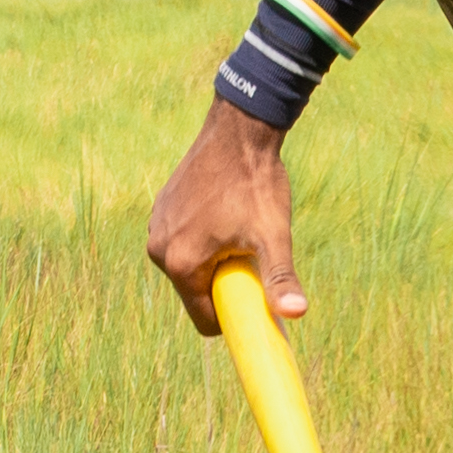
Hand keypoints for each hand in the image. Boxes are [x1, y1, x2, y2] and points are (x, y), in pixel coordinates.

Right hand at [149, 100, 304, 333]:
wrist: (239, 132)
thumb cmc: (256, 185)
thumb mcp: (272, 236)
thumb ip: (280, 279)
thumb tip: (296, 314)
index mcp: (181, 263)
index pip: (206, 320)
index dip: (235, 313)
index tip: (254, 289)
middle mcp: (159, 249)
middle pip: (197, 293)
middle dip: (224, 284)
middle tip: (247, 252)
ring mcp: (156, 228)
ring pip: (190, 267)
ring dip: (213, 260)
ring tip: (234, 228)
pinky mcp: (160, 211)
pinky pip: (182, 242)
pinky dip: (202, 239)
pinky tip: (221, 214)